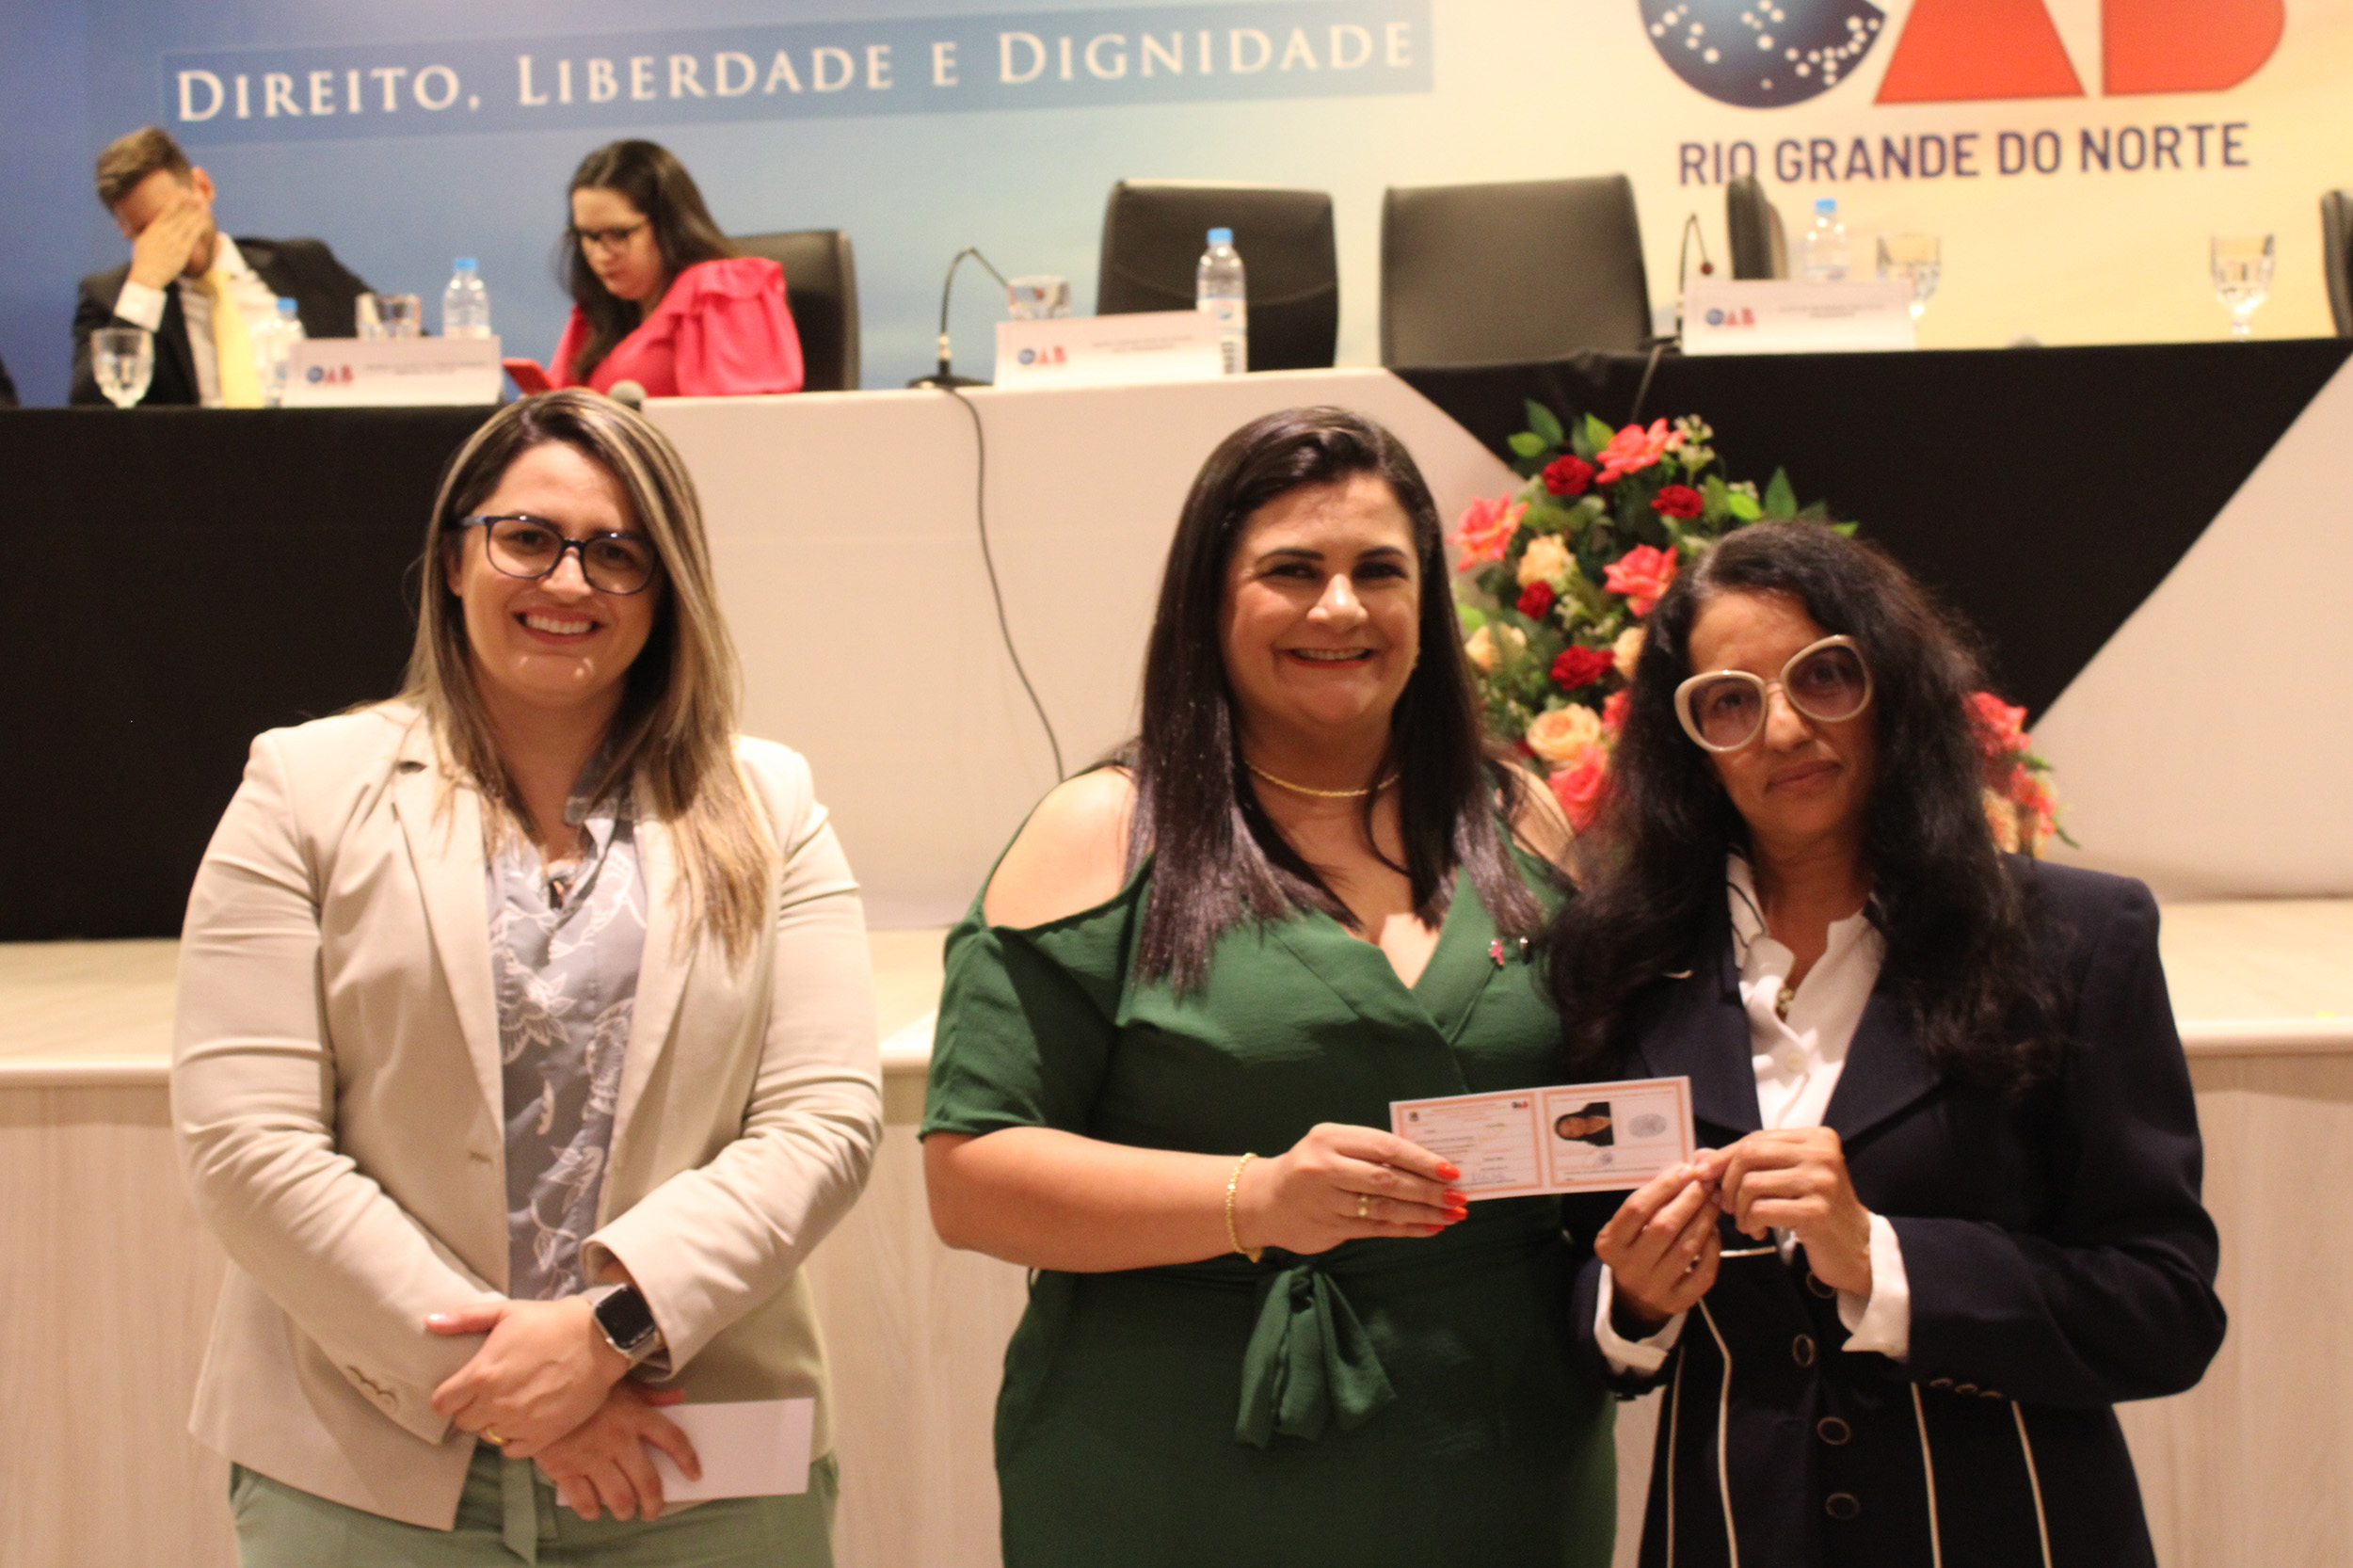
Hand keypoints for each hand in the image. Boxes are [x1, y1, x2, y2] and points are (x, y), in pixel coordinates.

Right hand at [127, 191, 210, 290]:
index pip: (166, 210)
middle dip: (188, 202)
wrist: (147, 275)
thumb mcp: (142, 241)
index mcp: (154, 228)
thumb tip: (151, 224)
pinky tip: (206, 219)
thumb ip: (149, 231)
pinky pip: (193, 235)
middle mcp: (164, 232)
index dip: (176, 200)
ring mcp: (174, 241)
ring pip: (188, 222)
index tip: (182, 191)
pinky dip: (199, 225)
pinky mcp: (183, 250)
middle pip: (179, 214)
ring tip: (203, 202)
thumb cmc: (143, 260)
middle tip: (196, 193)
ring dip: (196, 211)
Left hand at [426, 1296, 630, 1455]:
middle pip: (464, 1423)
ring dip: (494, 1422)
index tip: (462, 1389)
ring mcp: (519, 1423)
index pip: (442, 1404)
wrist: (599, 1338)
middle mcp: (496, 1404)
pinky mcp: (543, 1435)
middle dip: (471, 1408)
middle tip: (489, 1393)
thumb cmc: (550, 1322)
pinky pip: (512, 1450)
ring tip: (509, 1404)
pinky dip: (514, 1438)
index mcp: (481, 1375)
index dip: (450, 1396)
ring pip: (487, 1436)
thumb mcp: (506, 1311)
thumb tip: (429, 1321)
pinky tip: (524, 1419)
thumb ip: (464, 1318)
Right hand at [534, 1382, 698, 1521]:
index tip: (694, 1474)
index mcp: (635, 1415)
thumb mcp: (620, 1382)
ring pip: (619, 1499)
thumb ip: (651, 1393)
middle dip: (654, 1503)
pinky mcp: (565, 1469)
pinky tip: (595, 1509)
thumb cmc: (584, 1386)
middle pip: (648, 1482)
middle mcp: (618, 1439)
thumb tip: (680, 1396)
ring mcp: (591, 1457)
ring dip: (626, 1510)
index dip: (688, 1460)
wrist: (536, 1388)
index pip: (673, 1440)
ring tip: (625, 1511)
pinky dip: (592, 1511)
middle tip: (653, 1510)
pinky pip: (584, 1502)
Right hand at [1234, 1122, 1467, 1255]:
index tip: (1451, 1171)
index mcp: (1330, 1138)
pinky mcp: (1328, 1227)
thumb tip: (1428, 1163)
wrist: (1263, 1200)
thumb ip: (1370, 1151)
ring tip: (1452, 1214)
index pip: (1385, 1147)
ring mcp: (1325, 1200)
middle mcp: (1325, 1167)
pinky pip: (1376, 1229)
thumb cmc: (1310, 1167)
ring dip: (1423, 1212)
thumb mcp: (1332, 1145)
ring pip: (1384, 1208)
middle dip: (1428, 1190)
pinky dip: (1406, 1229)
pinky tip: (1430, 1228)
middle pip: (1387, 1179)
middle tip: (1459, 1197)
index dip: (1422, 1160)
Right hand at [1595, 1161, 1721, 1330]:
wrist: (1635, 1298)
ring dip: (1705, 1218)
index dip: (1663, 1186)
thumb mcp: (1629, 1226)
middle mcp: (1628, 1269)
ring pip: (1687, 1248)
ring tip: (1714, 1200)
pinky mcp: (1678, 1302)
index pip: (1636, 1209)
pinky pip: (1703, 1272)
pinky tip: (1714, 1230)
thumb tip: (1693, 1164)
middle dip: (1690, 1199)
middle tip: (1706, 1183)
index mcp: (1610, 1245)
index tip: (1685, 1170)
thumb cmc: (1634, 1246)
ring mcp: (1653, 1289)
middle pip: (1664, 1227)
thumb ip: (1653, 1198)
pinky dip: (1713, 1247)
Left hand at [1700, 1128, 1872, 1295]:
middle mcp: (1822, 1153)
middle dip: (1728, 1182)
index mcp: (1816, 1137)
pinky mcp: (1817, 1211)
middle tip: (1728, 1205)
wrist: (1856, 1248)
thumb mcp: (1784, 1179)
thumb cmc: (1814, 1209)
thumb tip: (1700, 1157)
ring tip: (1747, 1222)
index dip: (1724, 1157)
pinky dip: (1751, 1222)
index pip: (1755, 1139)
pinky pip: (1761, 1210)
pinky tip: (1758, 1231)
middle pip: (1750, 1154)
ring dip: (1739, 1209)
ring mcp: (1822, 1181)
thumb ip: (1747, 1163)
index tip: (1704, 1175)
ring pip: (1751, 1184)